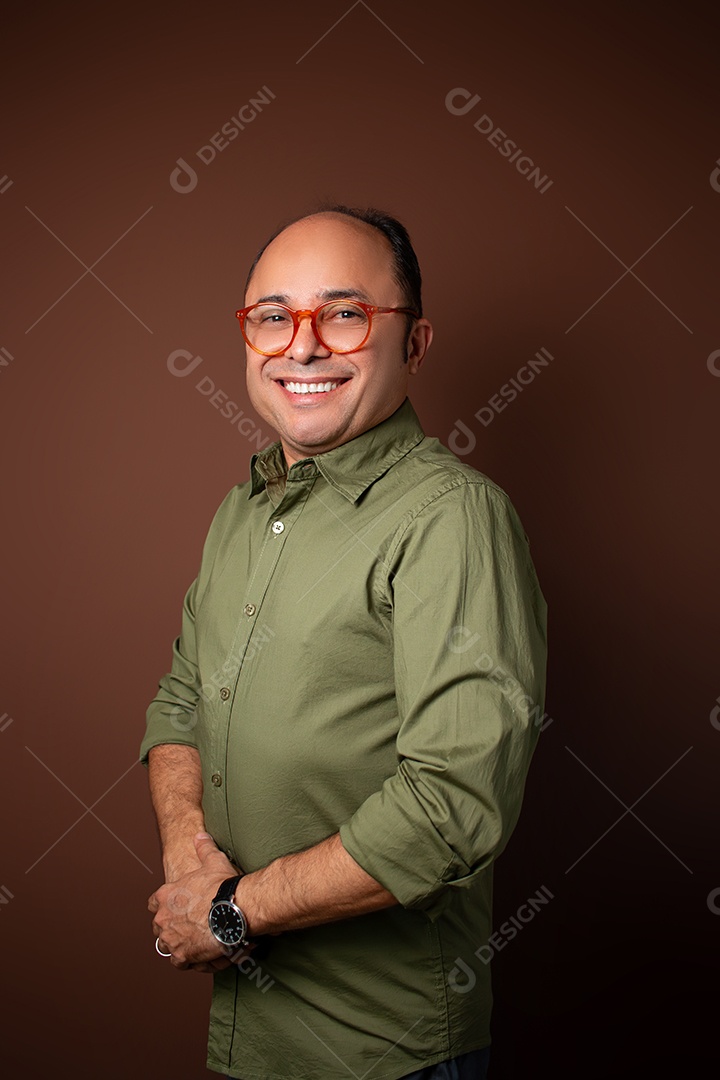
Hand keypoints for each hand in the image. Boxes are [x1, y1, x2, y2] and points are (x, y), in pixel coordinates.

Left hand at [149, 832, 240, 970]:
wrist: (233, 909)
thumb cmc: (223, 885)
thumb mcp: (212, 860)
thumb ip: (204, 847)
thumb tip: (200, 835)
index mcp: (165, 896)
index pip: (153, 904)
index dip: (165, 907)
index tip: (176, 909)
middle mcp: (163, 920)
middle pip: (159, 928)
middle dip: (173, 929)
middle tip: (193, 928)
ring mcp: (171, 940)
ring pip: (169, 947)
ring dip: (182, 946)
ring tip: (201, 944)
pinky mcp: (183, 957)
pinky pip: (182, 963)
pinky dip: (193, 961)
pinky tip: (207, 955)